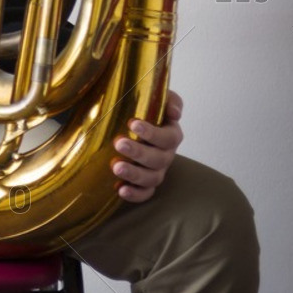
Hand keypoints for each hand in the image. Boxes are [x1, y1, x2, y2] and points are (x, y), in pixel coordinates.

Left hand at [111, 89, 183, 203]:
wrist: (130, 123)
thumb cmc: (145, 109)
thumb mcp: (158, 98)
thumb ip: (170, 100)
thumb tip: (175, 113)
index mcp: (171, 134)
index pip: (168, 137)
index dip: (152, 133)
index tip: (133, 123)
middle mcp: (166, 155)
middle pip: (159, 159)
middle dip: (139, 152)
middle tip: (119, 143)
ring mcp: (156, 171)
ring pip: (152, 178)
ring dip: (134, 174)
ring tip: (116, 167)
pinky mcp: (145, 183)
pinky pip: (145, 193)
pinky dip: (135, 194)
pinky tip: (121, 190)